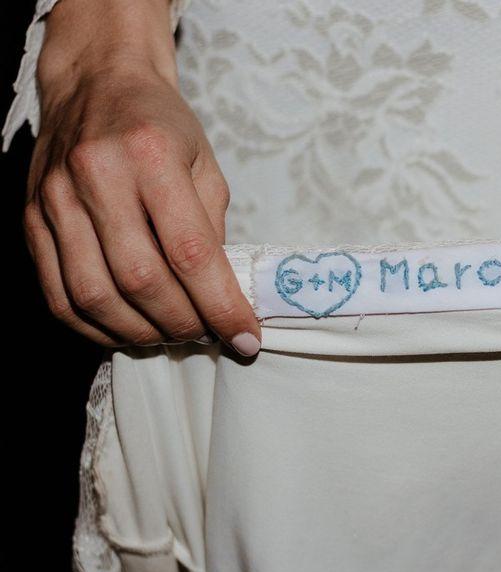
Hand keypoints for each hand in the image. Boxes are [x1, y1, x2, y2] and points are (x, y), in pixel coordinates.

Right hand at [23, 0, 260, 354]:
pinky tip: (128, 331)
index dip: (220, 305)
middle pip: (140, 279)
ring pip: (94, 295)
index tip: (245, 337)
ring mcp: (56, 199)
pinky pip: (57, 294)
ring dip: (140, 332)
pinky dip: (96, 327)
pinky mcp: (32, 219)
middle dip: (182, 323)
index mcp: (151, 156)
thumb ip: (214, 231)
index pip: (190, 252)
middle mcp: (96, 177)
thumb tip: (221, 299)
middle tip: (208, 336)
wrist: (97, 82)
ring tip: (172, 336)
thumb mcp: (206, 166)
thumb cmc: (161, 126)